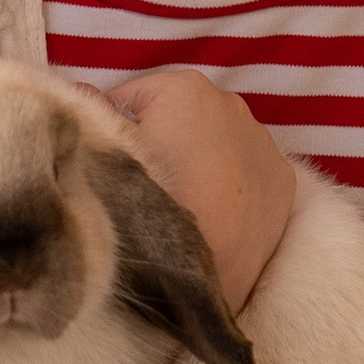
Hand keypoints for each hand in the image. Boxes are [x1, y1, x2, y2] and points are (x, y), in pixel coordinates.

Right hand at [104, 67, 294, 313]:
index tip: (115, 167)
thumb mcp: (108, 157)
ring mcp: (263, 141)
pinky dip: (231, 185)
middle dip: (162, 142)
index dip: (113, 133)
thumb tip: (80, 90)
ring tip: (183, 204)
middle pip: (177, 118)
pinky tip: (215, 213)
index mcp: (183, 89)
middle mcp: (230, 103)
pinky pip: (246, 170)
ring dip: (198, 162)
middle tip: (147, 188)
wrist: (207, 273)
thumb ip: (91, 114)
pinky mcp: (283, 178)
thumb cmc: (153, 204)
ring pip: (214, 143)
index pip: (128, 100)